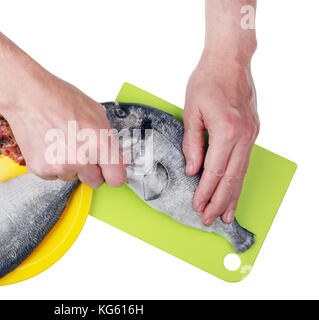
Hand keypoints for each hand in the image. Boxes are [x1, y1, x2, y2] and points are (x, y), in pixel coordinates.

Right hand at [0, 61, 126, 188]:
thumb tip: (119, 160)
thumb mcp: (96, 114)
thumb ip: (110, 141)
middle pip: (95, 182)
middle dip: (93, 170)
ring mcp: (59, 166)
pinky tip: (50, 145)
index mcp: (98, 144)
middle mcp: (80, 159)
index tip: (110, 170)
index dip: (113, 173)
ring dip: (71, 166)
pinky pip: (55, 175)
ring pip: (73, 178)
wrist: (28, 96)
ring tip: (62, 142)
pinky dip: (53, 164)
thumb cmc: (60, 99)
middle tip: (83, 151)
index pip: (116, 179)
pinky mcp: (41, 170)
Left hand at [183, 52, 258, 224]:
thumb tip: (192, 169)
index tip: (197, 205)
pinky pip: (245, 162)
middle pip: (231, 178)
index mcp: (225, 130)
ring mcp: (251, 134)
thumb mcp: (190, 111)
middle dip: (219, 201)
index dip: (204, 192)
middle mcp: (243, 135)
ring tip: (226, 214)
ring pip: (241, 173)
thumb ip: (192, 143)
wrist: (229, 61)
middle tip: (210, 219)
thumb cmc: (207, 81)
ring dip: (233, 196)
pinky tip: (234, 190)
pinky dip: (238, 179)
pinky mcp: (252, 132)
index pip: (214, 171)